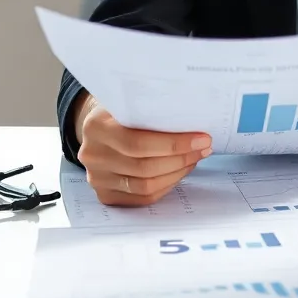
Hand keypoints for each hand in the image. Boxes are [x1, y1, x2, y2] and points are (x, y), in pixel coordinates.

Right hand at [73, 92, 211, 206]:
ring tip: (195, 158)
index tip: (202, 138)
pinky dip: (166, 185)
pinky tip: (180, 171)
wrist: (97, 125)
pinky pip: (142, 197)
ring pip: (145, 185)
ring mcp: (97, 178)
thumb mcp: (129, 99)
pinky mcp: (106, 194)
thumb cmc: (121, 109)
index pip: (138, 142)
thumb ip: (152, 105)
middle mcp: (93, 155)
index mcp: (96, 127)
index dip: (173, 144)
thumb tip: (195, 113)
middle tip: (204, 148)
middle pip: (143, 167)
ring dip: (177, 173)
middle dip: (181, 158)